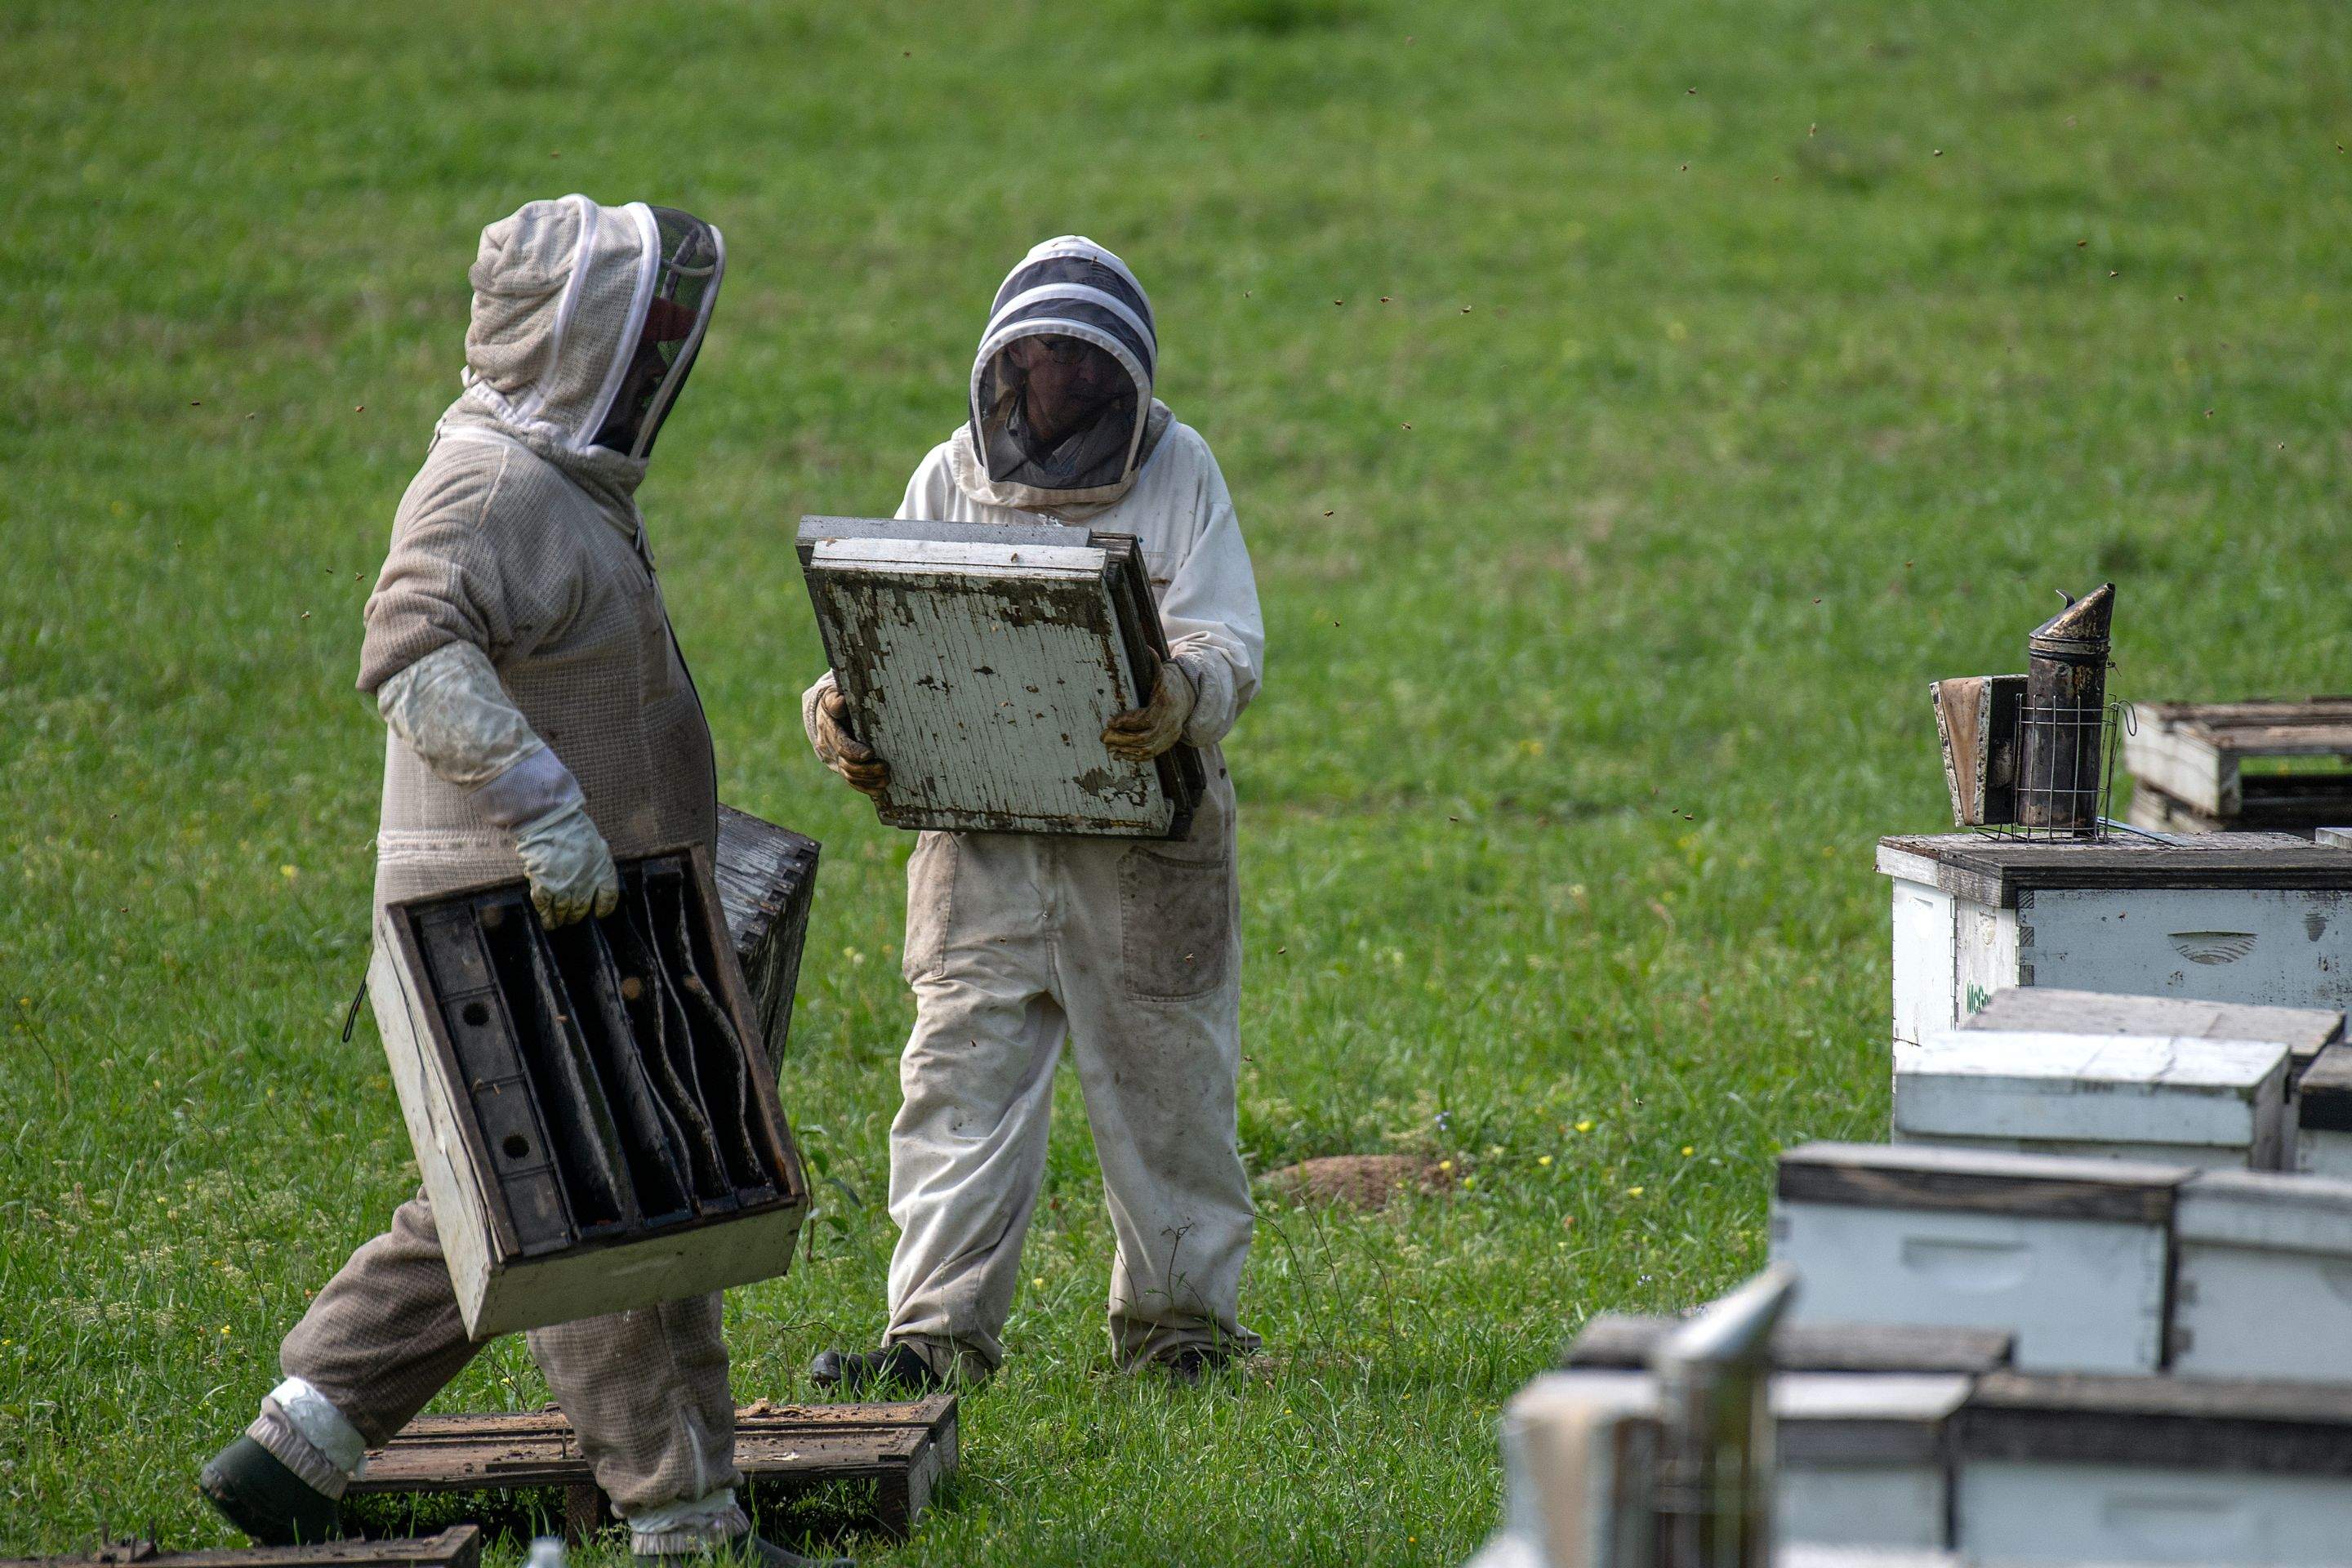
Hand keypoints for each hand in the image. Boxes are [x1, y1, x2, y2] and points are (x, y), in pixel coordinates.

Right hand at [513, 799, 619, 927]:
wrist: (551, 821)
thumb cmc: (574, 829)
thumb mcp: (597, 845)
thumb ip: (597, 863)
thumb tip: (594, 875)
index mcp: (602, 870)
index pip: (609, 896)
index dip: (605, 907)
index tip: (600, 913)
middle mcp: (585, 882)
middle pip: (582, 907)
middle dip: (577, 916)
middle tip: (573, 919)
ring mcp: (564, 886)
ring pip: (564, 910)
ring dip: (561, 918)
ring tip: (559, 924)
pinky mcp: (544, 885)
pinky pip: (545, 905)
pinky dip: (546, 916)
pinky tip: (547, 921)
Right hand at [816, 687, 890, 797]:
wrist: (825, 715)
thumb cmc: (834, 702)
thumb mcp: (832, 696)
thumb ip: (836, 699)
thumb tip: (841, 701)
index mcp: (829, 730)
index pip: (841, 745)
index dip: (854, 751)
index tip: (870, 753)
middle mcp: (830, 749)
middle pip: (847, 765)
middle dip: (867, 769)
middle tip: (886, 767)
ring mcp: (835, 760)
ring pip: (850, 776)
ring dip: (869, 781)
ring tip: (887, 779)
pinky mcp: (843, 768)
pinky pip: (852, 782)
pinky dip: (866, 788)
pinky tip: (880, 790)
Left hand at [1102, 659, 1194, 761]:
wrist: (1189, 699)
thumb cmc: (1169, 685)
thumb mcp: (1164, 673)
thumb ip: (1154, 663)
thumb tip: (1146, 647)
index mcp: (1165, 706)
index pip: (1145, 718)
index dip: (1127, 721)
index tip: (1110, 720)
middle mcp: (1168, 723)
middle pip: (1143, 737)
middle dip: (1122, 738)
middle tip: (1103, 736)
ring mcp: (1169, 736)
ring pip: (1146, 749)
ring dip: (1125, 749)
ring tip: (1109, 747)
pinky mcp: (1167, 744)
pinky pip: (1150, 755)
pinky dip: (1134, 757)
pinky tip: (1120, 755)